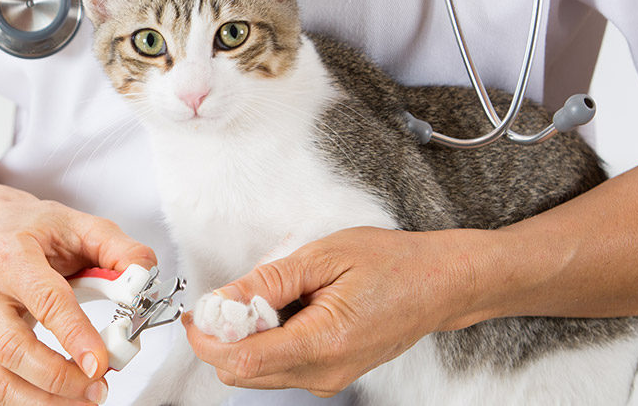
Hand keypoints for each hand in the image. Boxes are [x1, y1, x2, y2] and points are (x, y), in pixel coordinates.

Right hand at [0, 200, 156, 404]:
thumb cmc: (35, 231)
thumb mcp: (81, 225)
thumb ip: (120, 250)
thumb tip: (145, 279)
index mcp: (10, 255)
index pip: (45, 301)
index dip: (75, 336)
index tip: (103, 362)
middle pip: (11, 350)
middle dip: (59, 379)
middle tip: (99, 387)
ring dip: (41, 402)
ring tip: (83, 400)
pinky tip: (47, 405)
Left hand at [183, 227, 484, 396]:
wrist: (439, 284)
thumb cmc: (391, 264)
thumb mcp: (322, 257)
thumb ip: (267, 281)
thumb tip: (223, 299)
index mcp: (323, 343)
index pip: (243, 360)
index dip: (209, 339)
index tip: (198, 314)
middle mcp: (324, 372)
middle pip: (242, 373)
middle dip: (224, 338)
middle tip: (233, 299)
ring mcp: (328, 379)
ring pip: (257, 373)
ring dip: (245, 340)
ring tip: (267, 300)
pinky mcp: (329, 375)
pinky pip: (279, 368)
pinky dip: (266, 343)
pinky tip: (284, 312)